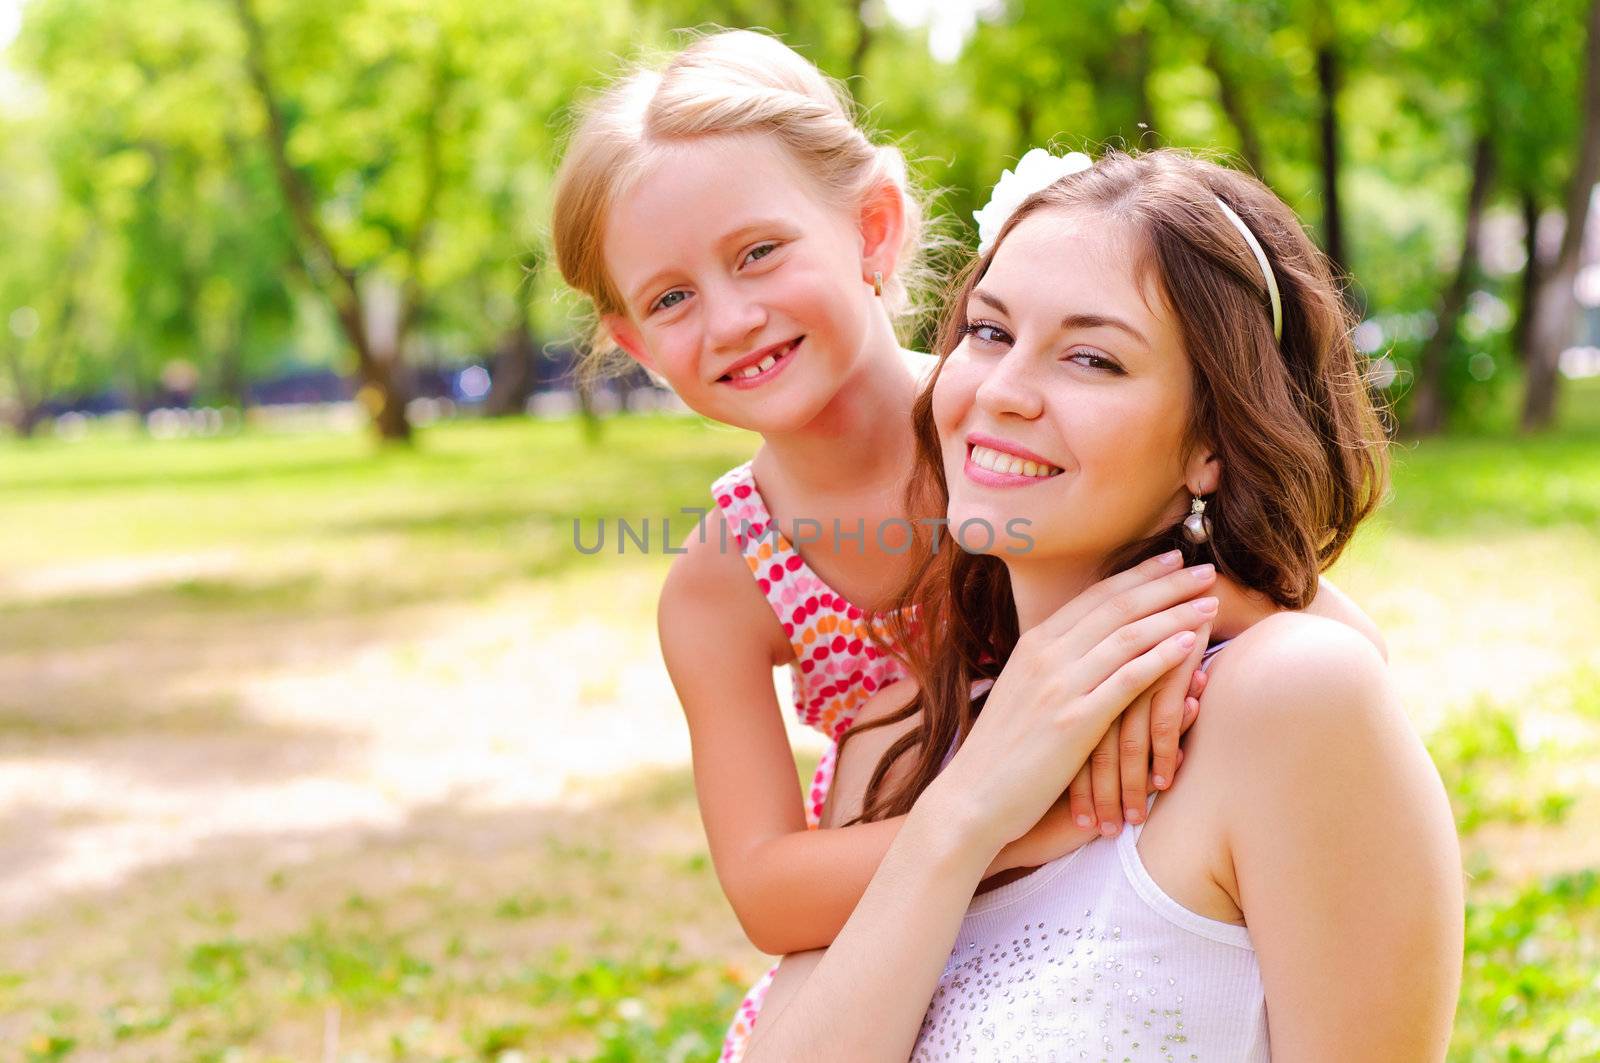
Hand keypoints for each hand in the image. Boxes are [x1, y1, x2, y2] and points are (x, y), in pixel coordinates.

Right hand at [922, 551, 1218, 856]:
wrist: (972, 797)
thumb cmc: (1001, 753)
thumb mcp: (1022, 694)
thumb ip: (1055, 668)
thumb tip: (1092, 649)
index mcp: (1033, 645)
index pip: (1094, 596)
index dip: (1138, 574)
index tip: (1171, 559)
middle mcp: (1045, 656)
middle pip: (1117, 607)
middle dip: (1165, 584)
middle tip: (1203, 569)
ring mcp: (1059, 687)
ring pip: (1127, 636)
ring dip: (1174, 615)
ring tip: (1210, 602)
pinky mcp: (1074, 722)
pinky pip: (1126, 679)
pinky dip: (1161, 657)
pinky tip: (1190, 645)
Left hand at [1066, 625, 1210, 834]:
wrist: (1195, 602)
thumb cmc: (1147, 642)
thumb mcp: (1105, 671)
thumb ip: (1094, 699)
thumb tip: (1081, 746)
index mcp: (1071, 670)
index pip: (1061, 736)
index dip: (1065, 777)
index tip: (1067, 817)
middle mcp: (1094, 671)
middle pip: (1089, 743)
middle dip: (1092, 792)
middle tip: (1097, 830)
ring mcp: (1127, 671)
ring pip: (1123, 741)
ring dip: (1127, 786)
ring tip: (1125, 824)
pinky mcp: (1163, 673)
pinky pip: (1160, 724)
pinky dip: (1161, 757)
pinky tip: (1163, 786)